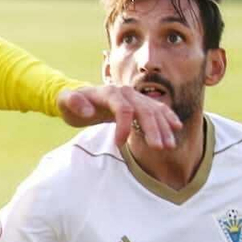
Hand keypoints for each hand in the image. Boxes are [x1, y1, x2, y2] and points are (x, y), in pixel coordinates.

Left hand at [58, 85, 181, 149]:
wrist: (79, 97)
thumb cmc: (71, 103)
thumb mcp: (65, 103)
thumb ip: (72, 102)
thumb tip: (87, 111)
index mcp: (108, 92)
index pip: (122, 108)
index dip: (123, 126)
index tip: (119, 144)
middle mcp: (125, 92)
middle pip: (143, 109)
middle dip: (152, 129)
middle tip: (159, 148)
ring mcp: (134, 97)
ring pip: (153, 110)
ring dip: (163, 127)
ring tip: (169, 146)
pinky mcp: (138, 104)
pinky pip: (157, 109)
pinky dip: (167, 117)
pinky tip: (176, 128)